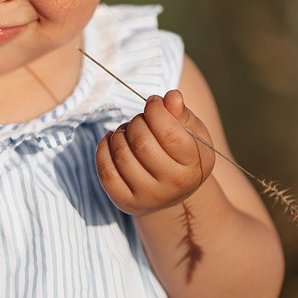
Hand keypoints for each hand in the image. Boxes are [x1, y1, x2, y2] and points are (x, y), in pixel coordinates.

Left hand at [96, 90, 215, 216]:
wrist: (173, 191)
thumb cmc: (183, 153)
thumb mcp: (191, 132)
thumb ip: (182, 113)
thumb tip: (172, 96)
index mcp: (195, 165)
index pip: (168, 133)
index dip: (155, 110)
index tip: (153, 102)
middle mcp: (173, 185)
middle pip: (142, 143)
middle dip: (136, 122)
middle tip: (139, 120)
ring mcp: (148, 197)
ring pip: (121, 155)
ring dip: (119, 134)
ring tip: (127, 131)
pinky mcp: (125, 202)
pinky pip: (106, 172)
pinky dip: (103, 150)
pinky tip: (111, 140)